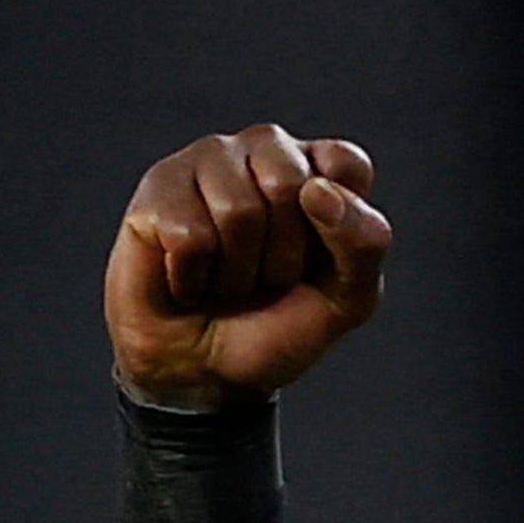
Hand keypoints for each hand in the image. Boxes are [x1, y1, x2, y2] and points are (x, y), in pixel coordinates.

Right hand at [108, 128, 390, 401]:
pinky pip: (190, 234)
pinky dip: (194, 278)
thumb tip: (317, 189)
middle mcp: (263, 151)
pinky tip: (189, 278)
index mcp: (318, 171)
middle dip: (284, 256)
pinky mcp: (159, 186)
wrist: (206, 371)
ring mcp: (208, 161)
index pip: (345, 162)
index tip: (320, 261)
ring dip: (238, 272)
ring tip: (226, 280)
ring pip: (238, 210)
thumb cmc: (276, 327)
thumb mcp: (348, 299)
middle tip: (267, 277)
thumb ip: (363, 242)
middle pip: (289, 185)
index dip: (340, 224)